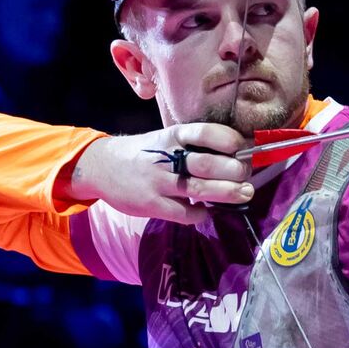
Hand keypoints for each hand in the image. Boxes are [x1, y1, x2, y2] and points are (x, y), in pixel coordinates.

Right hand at [59, 123, 253, 223]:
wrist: (101, 166)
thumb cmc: (145, 153)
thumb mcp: (166, 139)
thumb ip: (194, 146)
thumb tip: (237, 154)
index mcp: (172, 136)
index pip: (205, 133)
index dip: (228, 140)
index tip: (244, 148)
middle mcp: (166, 158)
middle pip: (206, 164)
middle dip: (234, 170)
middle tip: (247, 175)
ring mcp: (158, 182)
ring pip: (198, 189)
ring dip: (227, 193)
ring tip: (245, 193)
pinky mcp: (151, 204)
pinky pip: (183, 213)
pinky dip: (201, 214)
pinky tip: (208, 212)